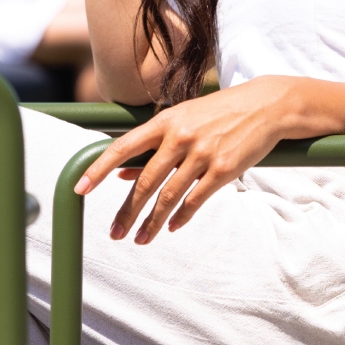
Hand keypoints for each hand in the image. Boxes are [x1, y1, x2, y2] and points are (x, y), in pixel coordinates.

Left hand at [74, 76, 294, 241]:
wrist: (264, 106)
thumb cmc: (218, 112)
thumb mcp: (183, 119)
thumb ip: (153, 146)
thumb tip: (120, 173)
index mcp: (166, 121)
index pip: (123, 146)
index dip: (98, 168)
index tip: (80, 188)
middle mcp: (180, 137)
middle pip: (145, 181)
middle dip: (127, 211)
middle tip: (114, 233)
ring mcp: (202, 154)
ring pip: (168, 196)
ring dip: (152, 222)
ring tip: (140, 239)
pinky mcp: (223, 169)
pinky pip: (195, 200)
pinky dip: (181, 217)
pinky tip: (172, 227)